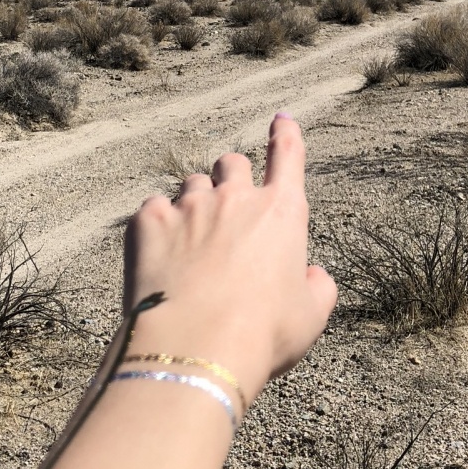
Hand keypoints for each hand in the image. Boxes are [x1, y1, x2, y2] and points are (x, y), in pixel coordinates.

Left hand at [122, 114, 336, 408]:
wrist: (196, 348)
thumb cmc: (263, 334)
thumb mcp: (311, 317)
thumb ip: (317, 287)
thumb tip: (311, 275)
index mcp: (282, 213)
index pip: (288, 156)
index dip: (286, 135)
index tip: (281, 120)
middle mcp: (236, 198)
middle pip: (233, 164)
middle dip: (232, 178)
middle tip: (227, 210)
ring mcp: (190, 205)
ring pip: (191, 185)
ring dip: (195, 204)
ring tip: (192, 247)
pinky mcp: (149, 221)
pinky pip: (153, 208)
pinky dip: (157, 227)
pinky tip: (159, 258)